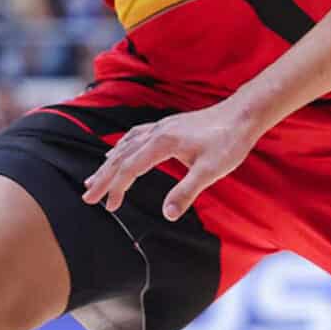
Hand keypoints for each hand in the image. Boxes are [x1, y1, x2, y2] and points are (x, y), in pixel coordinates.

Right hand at [80, 101, 260, 221]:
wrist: (243, 114)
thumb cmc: (229, 141)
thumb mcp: (209, 171)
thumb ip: (186, 192)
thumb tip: (167, 215)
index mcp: (162, 143)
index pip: (129, 168)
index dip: (116, 189)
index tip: (109, 207)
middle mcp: (156, 132)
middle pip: (121, 156)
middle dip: (103, 177)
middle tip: (87, 196)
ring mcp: (161, 126)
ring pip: (126, 145)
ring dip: (109, 163)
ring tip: (95, 177)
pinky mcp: (169, 126)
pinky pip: (136, 135)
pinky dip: (122, 146)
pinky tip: (119, 151)